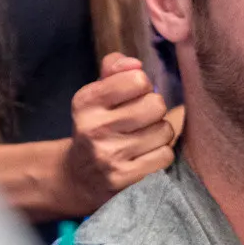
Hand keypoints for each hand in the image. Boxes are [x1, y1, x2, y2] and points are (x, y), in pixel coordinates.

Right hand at [62, 53, 176, 212]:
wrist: (78, 176)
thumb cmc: (97, 125)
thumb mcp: (97, 93)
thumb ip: (114, 68)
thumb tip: (136, 64)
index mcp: (86, 102)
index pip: (137, 79)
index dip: (142, 85)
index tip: (134, 95)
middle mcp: (94, 128)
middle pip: (156, 105)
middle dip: (155, 110)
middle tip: (143, 119)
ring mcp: (108, 156)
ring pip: (164, 131)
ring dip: (160, 133)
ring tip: (143, 138)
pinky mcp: (123, 179)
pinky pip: (165, 156)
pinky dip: (161, 154)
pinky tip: (146, 156)